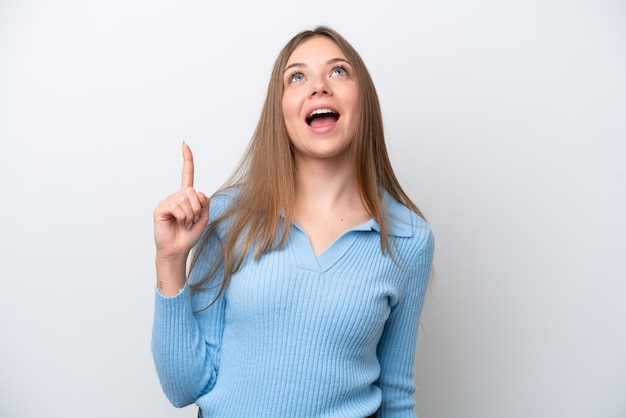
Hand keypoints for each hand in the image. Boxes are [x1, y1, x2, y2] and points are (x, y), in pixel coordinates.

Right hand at [153, 142, 209, 261]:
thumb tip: (196, 191)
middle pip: (192, 191)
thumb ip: (205, 202)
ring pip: (186, 199)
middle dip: (197, 208)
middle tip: (191, 220)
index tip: (185, 144)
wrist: (178, 250)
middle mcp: (176, 196)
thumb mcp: (204, 217)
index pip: (187, 175)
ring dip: (190, 215)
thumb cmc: (189, 235)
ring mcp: (167, 201)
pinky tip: (177, 223)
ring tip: (184, 223)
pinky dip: (181, 216)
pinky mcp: (160, 208)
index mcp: (186, 197)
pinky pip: (176, 206)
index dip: (187, 160)